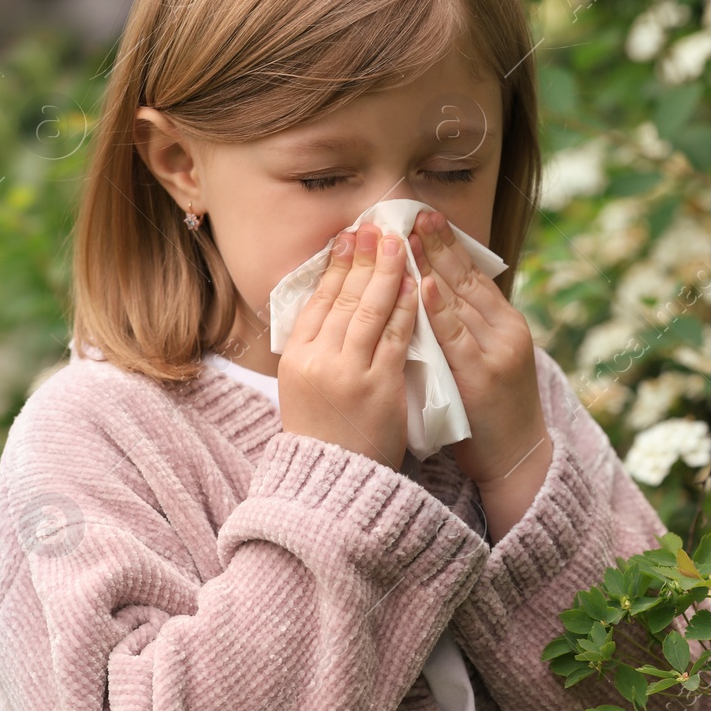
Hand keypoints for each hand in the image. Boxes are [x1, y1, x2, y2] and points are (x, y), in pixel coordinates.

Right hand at [277, 222, 418, 470]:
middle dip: (361, 258)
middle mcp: (317, 361)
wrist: (335, 483)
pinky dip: (406, 306)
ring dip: (385, 271)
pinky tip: (416, 283)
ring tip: (397, 243)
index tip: (347, 238)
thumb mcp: (304, 389)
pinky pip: (396, 335)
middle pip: (341, 297)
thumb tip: (328, 304)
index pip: (315, 301)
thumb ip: (316, 349)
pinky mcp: (379, 384)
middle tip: (375, 227)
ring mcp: (348, 372)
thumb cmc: (325, 435)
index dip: (333, 266)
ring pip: (368, 309)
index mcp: (295, 359)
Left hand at [408, 209, 552, 529]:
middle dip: (438, 243)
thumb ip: (464, 330)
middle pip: (467, 279)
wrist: (519, 460)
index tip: (424, 216)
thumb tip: (427, 295)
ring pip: (461, 300)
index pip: (473, 275)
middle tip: (412, 210)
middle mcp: (505, 331)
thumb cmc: (493, 413)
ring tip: (409, 234)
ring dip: (434, 264)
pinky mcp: (482, 376)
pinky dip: (439, 309)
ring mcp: (496, 352)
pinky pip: (456, 336)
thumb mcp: (486, 361)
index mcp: (506, 324)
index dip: (449, 244)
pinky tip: (423, 285)